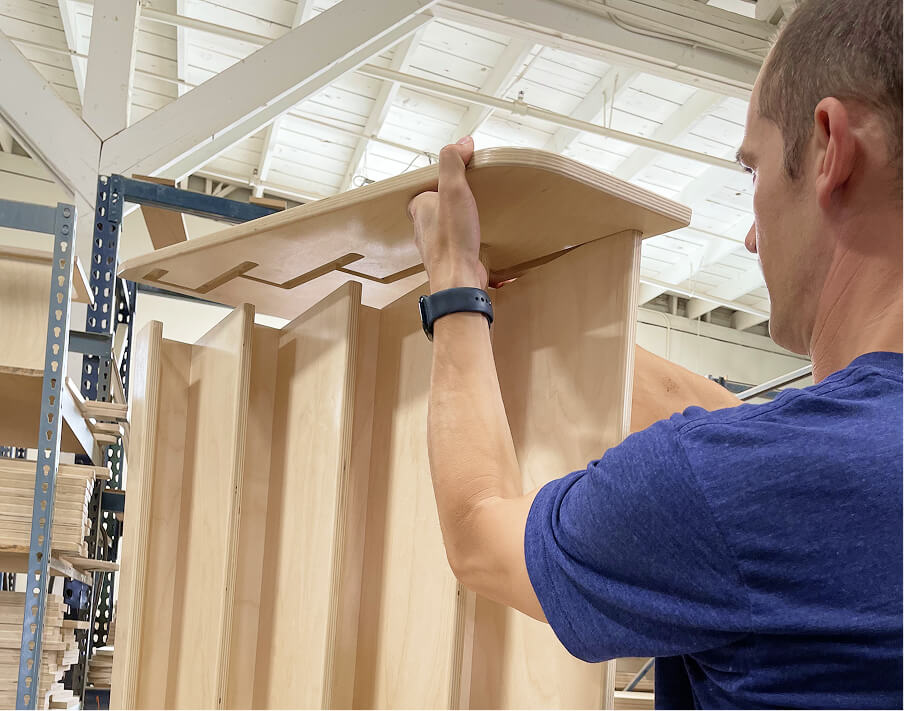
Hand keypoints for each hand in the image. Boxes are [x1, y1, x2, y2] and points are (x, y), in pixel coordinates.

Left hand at [408, 136, 487, 291]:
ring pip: (446, 228)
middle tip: (469, 194)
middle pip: (436, 209)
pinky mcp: (452, 260)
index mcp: (420, 210)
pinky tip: (480, 240)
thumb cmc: (453, 240)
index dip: (439, 182)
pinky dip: (468, 242)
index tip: (457, 176)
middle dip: (450, 202)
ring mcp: (438, 246)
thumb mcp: (454, 191)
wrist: (459, 280)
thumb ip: (453, 163)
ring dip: (459, 223)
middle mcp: (424, 229)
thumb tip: (462, 142)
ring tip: (476, 215)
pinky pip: (459, 246)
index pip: (424, 189)